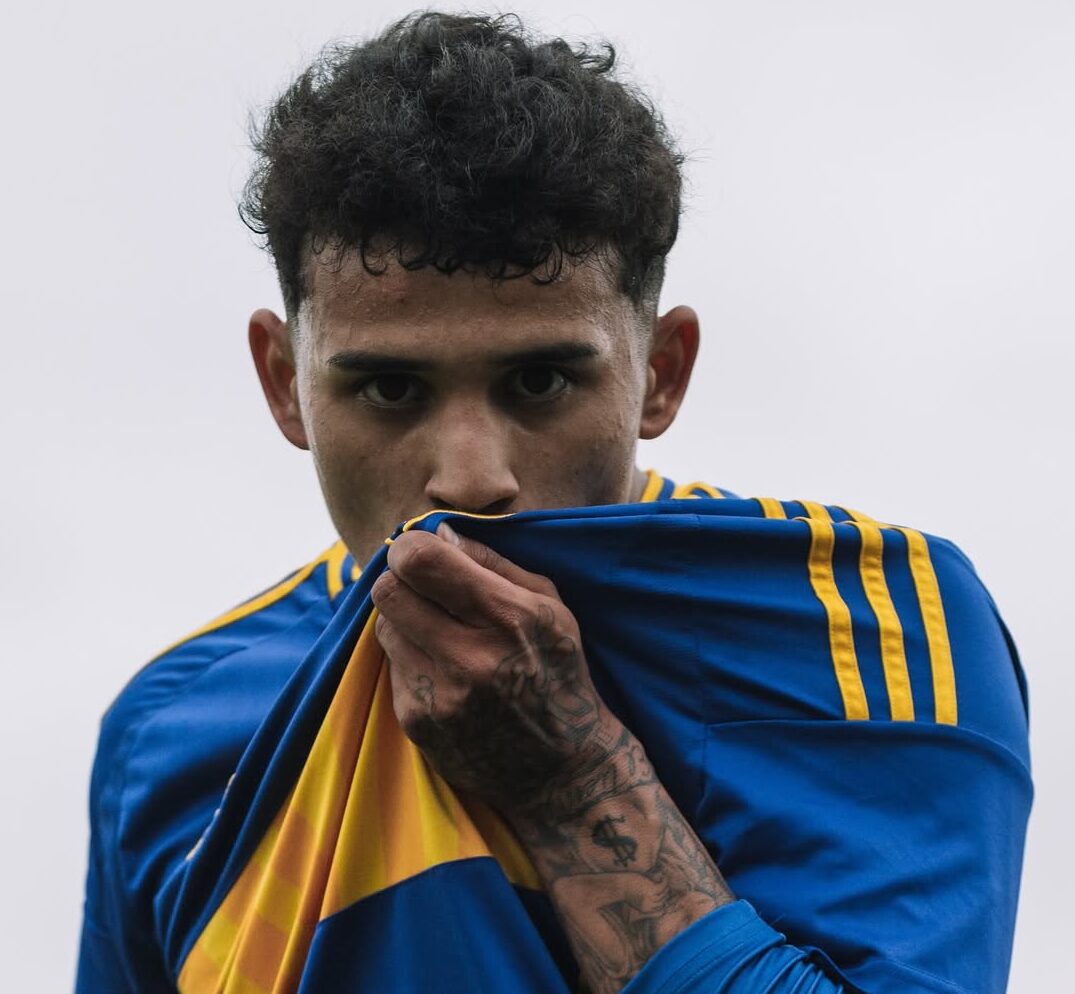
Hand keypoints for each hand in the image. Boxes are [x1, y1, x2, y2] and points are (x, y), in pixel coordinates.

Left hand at [370, 522, 622, 815]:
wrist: (562, 770)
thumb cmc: (558, 673)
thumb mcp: (550, 606)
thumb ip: (494, 562)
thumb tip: (440, 534)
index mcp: (508, 617)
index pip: (421, 561)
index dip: (410, 548)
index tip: (420, 553)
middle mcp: (470, 657)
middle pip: (388, 590)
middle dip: (401, 580)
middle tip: (423, 588)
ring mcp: (440, 694)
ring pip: (383, 627)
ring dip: (404, 621)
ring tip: (438, 633)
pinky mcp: (418, 722)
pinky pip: (391, 667)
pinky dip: (411, 660)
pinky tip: (444, 672)